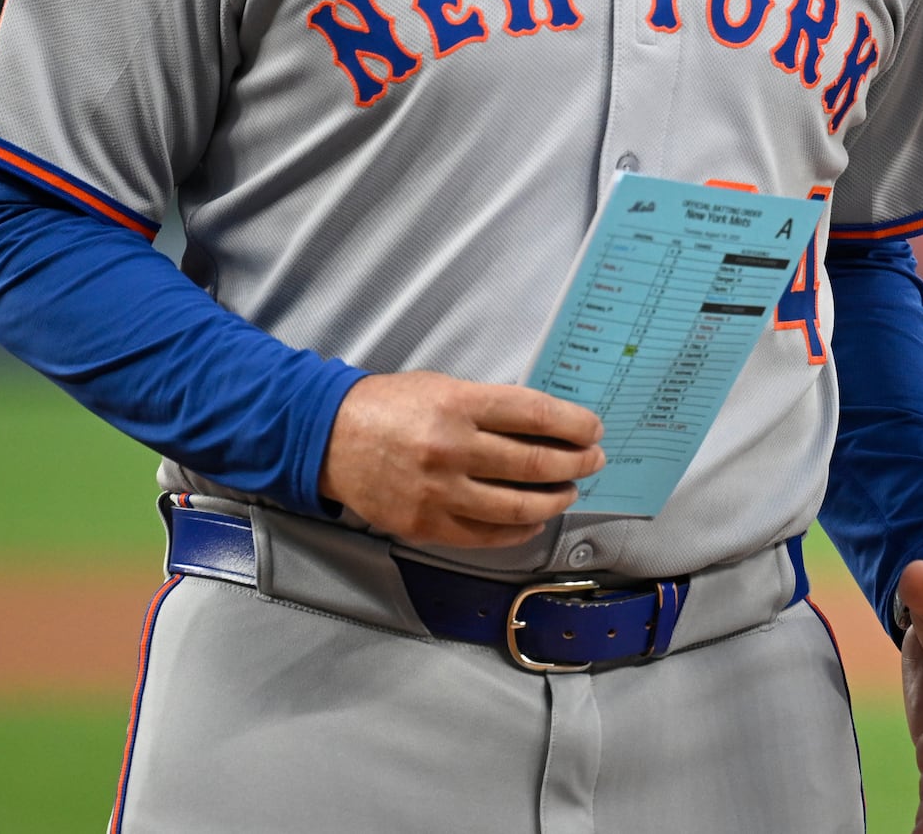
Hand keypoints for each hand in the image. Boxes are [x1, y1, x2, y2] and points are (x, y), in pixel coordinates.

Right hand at [318, 372, 604, 548]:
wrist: (329, 438)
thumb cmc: (390, 405)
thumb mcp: (443, 386)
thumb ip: (490, 406)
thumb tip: (546, 424)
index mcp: (458, 405)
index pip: (535, 415)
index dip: (573, 424)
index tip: (593, 429)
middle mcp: (451, 448)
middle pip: (534, 462)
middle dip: (574, 463)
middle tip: (592, 460)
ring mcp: (439, 492)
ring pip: (517, 506)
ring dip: (555, 499)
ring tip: (569, 491)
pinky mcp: (426, 525)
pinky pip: (487, 535)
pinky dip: (519, 529)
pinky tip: (533, 520)